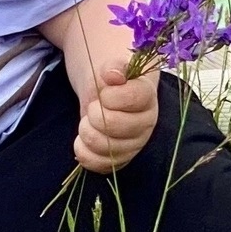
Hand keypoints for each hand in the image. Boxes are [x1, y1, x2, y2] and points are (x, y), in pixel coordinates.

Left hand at [73, 55, 158, 173]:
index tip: (104, 92)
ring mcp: (135, 144)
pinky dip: (83, 151)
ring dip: (86, 132)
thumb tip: (112, 75)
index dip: (110, 95)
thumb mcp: (112, 68)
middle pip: (114, 125)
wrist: (109, 96)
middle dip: (94, 114)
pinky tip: (82, 140)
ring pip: (105, 147)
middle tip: (93, 107)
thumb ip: (114, 67)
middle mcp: (146, 123)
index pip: (133, 98)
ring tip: (87, 122)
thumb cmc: (112, 82)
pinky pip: (99, 164)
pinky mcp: (121, 159)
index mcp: (148, 97)